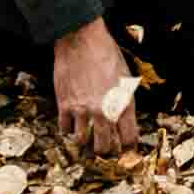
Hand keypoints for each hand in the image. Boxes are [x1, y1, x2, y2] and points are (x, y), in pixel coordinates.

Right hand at [53, 18, 137, 154]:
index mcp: (124, 103)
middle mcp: (104, 110)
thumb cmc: (107, 54)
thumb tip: (123, 118)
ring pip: (82, 142)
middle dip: (106, 151)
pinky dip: (69, 129)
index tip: (125, 149)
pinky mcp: (65, 106)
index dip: (128, 147)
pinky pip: (65, 129)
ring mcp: (83, 110)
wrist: (82, 41)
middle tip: (105, 149)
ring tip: (88, 139)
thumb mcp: (125, 77)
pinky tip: (72, 124)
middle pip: (105, 147)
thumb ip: (124, 100)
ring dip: (85, 142)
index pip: (128, 139)